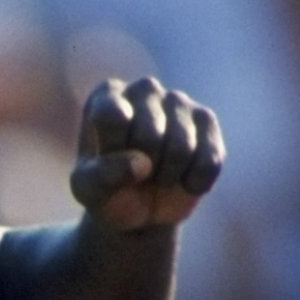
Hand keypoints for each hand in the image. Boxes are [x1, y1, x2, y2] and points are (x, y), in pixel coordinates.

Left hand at [71, 75, 224, 231]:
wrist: (139, 210)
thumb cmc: (107, 192)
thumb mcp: (89, 190)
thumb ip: (102, 175)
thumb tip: (142, 164)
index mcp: (106, 96)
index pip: (112, 117)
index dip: (114, 151)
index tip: (107, 161)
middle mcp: (144, 89)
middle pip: (149, 134)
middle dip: (142, 168)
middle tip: (136, 174)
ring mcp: (178, 101)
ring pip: (182, 146)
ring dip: (167, 177)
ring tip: (157, 176)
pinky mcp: (207, 120)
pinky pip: (209, 159)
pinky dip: (194, 182)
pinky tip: (183, 181)